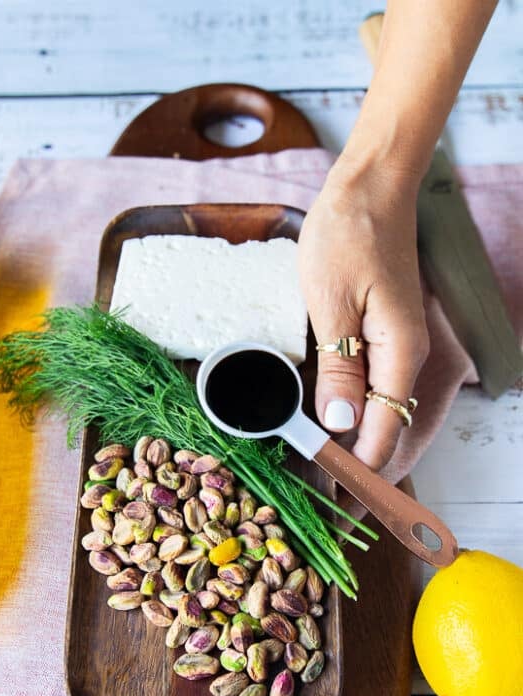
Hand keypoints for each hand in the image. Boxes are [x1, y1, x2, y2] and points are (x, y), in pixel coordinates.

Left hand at [297, 158, 429, 470]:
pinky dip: (346, 404)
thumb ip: (339, 365)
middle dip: (352, 459)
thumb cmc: (349, 233)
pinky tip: (320, 413)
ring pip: (377, 408)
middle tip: (311, 483)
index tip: (324, 489)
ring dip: (348, 435)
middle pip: (385, 426)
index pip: (384, 431)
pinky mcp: (380, 335)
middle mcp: (404, 357)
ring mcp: (394, 346)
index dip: (356, 465)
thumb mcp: (331, 301)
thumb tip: (341, 421)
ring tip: (310, 459)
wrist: (369, 187)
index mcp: (399, 354)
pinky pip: (369, 383)